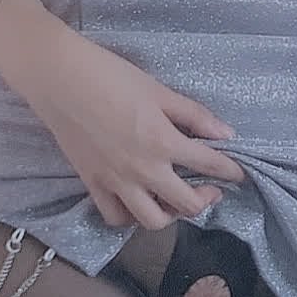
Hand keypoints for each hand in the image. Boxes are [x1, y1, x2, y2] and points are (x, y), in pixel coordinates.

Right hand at [17, 23, 245, 230]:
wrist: (58, 78)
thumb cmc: (109, 76)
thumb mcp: (158, 90)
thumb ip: (193, 115)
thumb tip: (225, 134)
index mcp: (163, 142)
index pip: (209, 164)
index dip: (231, 170)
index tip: (238, 173)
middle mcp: (143, 170)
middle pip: (187, 205)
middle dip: (206, 199)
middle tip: (211, 189)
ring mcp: (116, 182)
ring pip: (153, 221)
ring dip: (171, 215)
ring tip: (174, 200)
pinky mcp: (93, 184)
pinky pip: (116, 216)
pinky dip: (130, 216)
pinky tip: (139, 201)